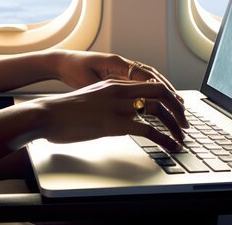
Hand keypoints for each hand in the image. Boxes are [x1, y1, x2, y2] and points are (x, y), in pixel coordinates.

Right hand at [32, 78, 188, 150]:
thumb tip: (116, 116)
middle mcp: (120, 91)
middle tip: (185, 124)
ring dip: (175, 126)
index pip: (150, 84)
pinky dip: (165, 139)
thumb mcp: (89, 100)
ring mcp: (118, 106)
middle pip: (161, 93)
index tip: (176, 110)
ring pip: (159, 110)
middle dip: (178, 109)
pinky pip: (149, 130)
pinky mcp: (115, 123)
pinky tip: (170, 147)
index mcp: (114, 84)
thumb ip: (106, 103)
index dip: (168, 97)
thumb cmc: (62, 112)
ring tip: (181, 138)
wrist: (46, 114)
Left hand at [55, 50, 181, 97]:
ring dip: (164, 91)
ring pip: (150, 78)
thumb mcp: (89, 81)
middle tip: (182, 107)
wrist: (62, 62)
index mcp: (117, 63)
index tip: (175, 102)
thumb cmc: (73, 69)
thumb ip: (108, 87)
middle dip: (170, 92)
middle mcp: (123, 64)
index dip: (162, 89)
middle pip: (154, 76)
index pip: (147, 75)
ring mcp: (122, 69)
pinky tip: (159, 102)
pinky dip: (153, 91)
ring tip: (178, 104)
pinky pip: (141, 82)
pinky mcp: (119, 75)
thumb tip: (126, 97)